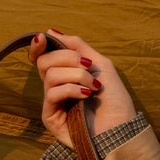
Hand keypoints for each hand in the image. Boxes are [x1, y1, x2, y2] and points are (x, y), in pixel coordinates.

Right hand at [26, 31, 138, 146]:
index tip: (43, 38)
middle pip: (45, 61)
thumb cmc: (114, 99)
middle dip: (69, 58)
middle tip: (88, 67)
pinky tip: (86, 95)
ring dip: (76, 75)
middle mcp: (55, 87)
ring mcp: (52, 102)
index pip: (41, 57)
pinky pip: (52, 93)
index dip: (37, 46)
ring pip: (50, 75)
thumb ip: (77, 47)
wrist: (122, 127)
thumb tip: (51, 31)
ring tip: (93, 86)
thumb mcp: (99, 64)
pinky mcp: (50, 117)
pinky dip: (71, 89)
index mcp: (64, 74)